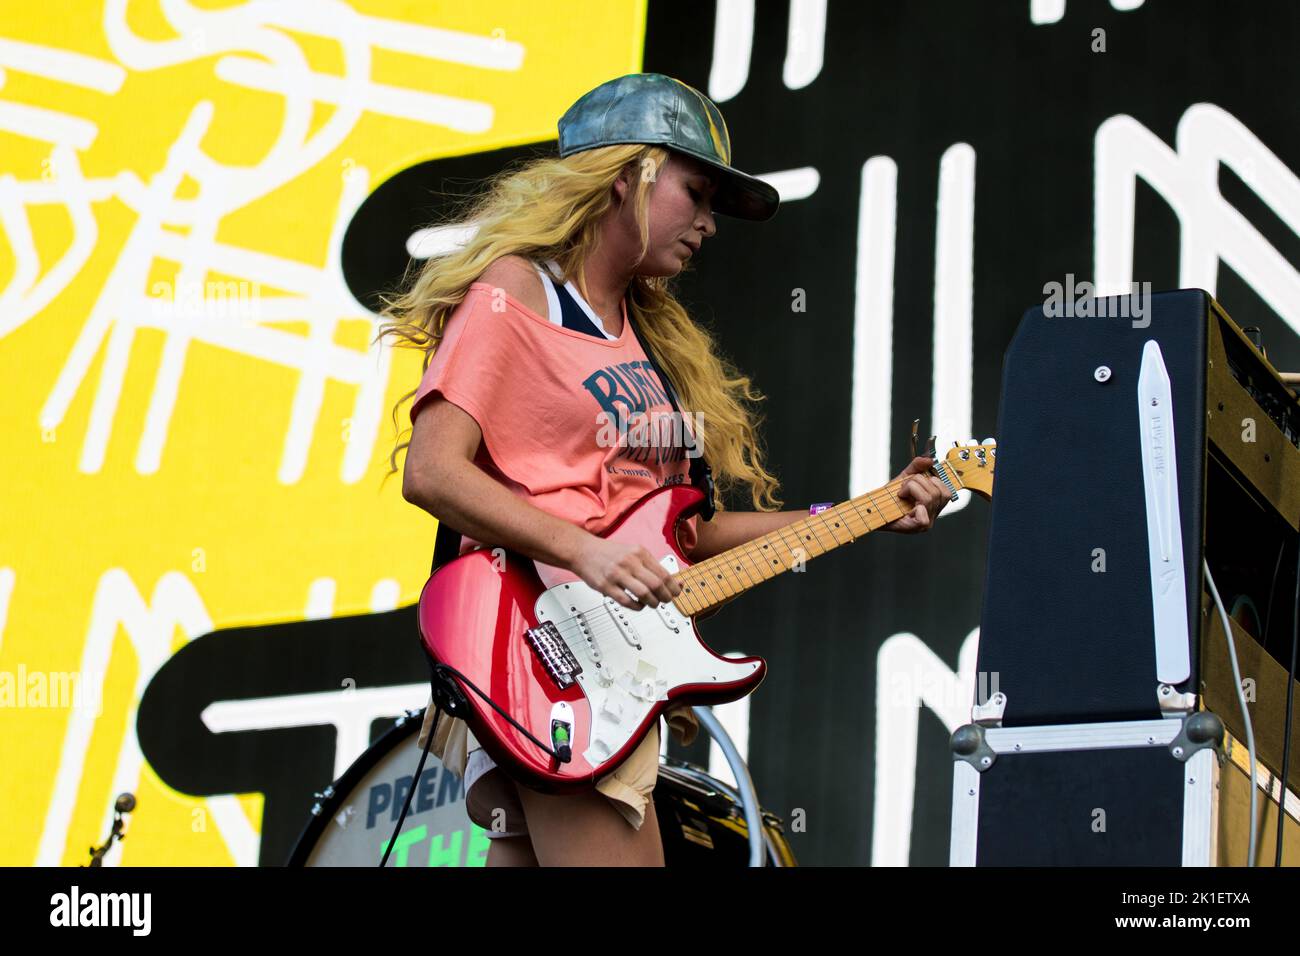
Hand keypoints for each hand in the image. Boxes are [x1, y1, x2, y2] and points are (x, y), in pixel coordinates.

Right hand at [568, 534, 682, 609]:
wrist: (582, 550)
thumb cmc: (608, 553)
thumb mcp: (633, 552)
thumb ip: (650, 565)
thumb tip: (673, 580)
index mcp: (639, 553)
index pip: (664, 573)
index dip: (674, 586)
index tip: (676, 592)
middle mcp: (629, 562)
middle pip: (656, 584)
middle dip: (666, 597)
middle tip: (666, 600)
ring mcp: (617, 574)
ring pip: (644, 594)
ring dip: (653, 603)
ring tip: (652, 604)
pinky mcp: (606, 586)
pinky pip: (626, 601)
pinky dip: (637, 607)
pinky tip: (638, 605)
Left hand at [884, 456, 949, 532]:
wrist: (873, 509)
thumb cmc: (889, 497)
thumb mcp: (904, 478)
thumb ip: (916, 467)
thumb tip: (929, 460)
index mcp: (934, 504)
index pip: (946, 492)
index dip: (933, 480)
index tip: (916, 479)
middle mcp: (933, 514)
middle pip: (937, 492)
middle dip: (917, 482)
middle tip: (904, 487)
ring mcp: (927, 523)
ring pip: (929, 498)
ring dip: (911, 489)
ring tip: (902, 493)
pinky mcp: (918, 528)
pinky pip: (924, 516)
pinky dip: (914, 506)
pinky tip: (906, 506)